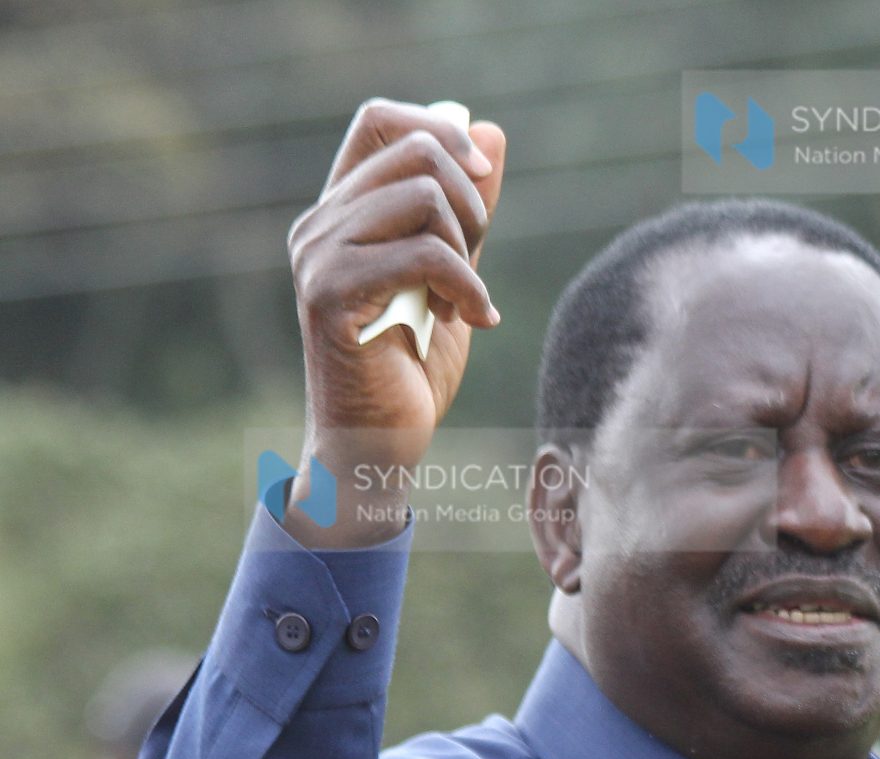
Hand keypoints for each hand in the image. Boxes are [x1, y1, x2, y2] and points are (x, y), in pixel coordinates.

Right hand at [284, 100, 507, 546]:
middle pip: (413, 149)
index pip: (380, 120)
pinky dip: (467, 285)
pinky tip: (473, 319)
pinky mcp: (330, 292)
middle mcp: (320, 223)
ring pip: (423, 195)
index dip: (439, 127)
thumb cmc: (413, 366)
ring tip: (465, 301)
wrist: (377, 444)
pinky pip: (424, 252)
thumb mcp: (455, 274)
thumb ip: (468, 209)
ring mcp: (318, 254)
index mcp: (343, 211)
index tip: (482, 175)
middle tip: (478, 260)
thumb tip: (488, 129)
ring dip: (468, 249)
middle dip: (472, 201)